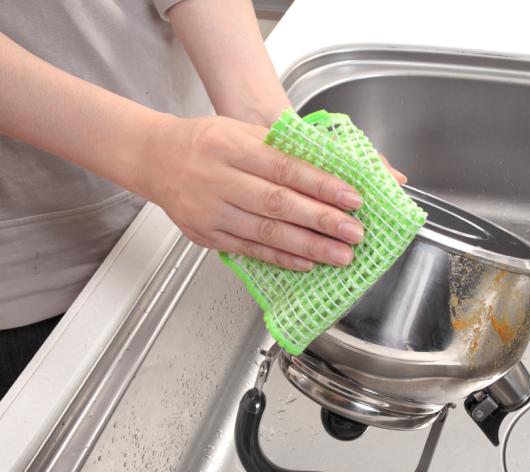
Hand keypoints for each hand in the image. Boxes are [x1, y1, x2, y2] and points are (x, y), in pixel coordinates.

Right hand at [143, 114, 405, 270]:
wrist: (155, 159)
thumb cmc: (204, 142)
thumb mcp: (240, 131)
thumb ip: (281, 150)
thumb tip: (329, 170)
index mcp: (232, 146)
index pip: (286, 168)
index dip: (322, 186)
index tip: (353, 199)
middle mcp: (219, 179)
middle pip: (278, 204)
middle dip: (322, 222)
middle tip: (355, 233)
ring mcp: (211, 211)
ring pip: (266, 232)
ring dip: (308, 247)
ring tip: (339, 255)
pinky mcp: (206, 235)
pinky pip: (249, 250)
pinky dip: (280, 258)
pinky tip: (305, 263)